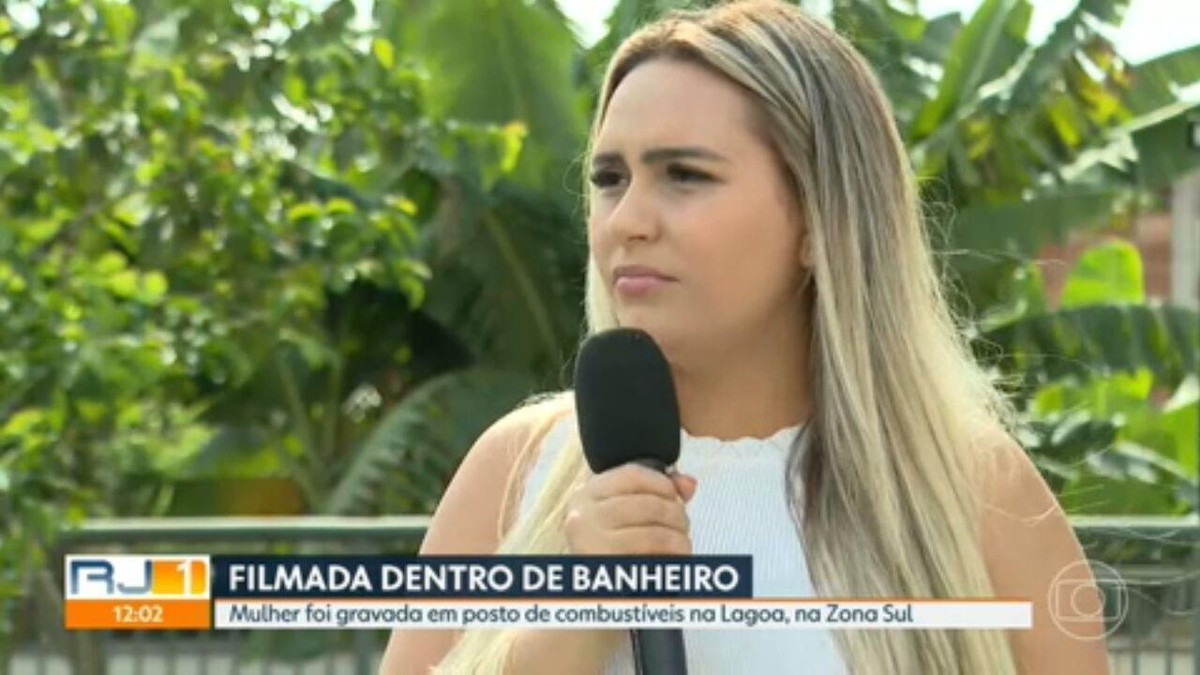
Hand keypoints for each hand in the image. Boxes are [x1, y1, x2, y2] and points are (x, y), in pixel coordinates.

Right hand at [565, 464, 697, 555]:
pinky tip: (675, 559)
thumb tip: (688, 484)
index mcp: (586, 496)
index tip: (674, 495)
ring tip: (682, 545)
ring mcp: (592, 541)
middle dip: (676, 514)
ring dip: (678, 538)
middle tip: (683, 526)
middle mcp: (583, 516)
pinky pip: (653, 554)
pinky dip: (673, 555)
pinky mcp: (608, 566)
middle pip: (647, 503)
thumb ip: (658, 493)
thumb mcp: (628, 516)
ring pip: (654, 531)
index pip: (631, 474)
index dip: (662, 482)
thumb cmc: (615, 553)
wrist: (598, 596)